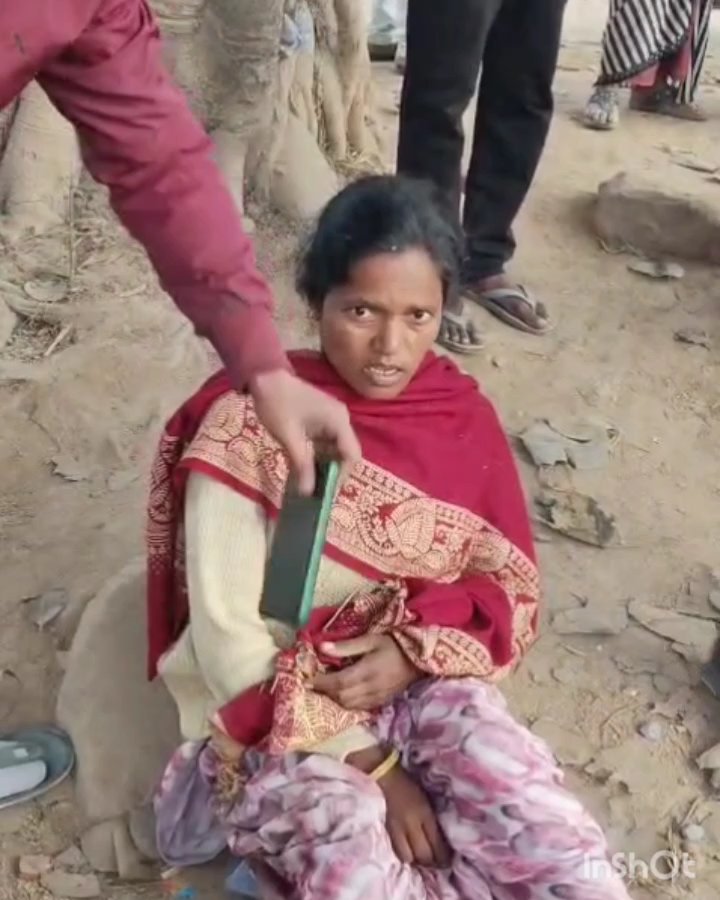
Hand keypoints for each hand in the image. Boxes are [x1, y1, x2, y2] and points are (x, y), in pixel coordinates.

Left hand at [248, 369, 360, 493]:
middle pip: (346, 454)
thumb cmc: (277, 403)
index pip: (352, 455)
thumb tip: (307, 492)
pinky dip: (316, 457)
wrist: (264, 376)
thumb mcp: (289, 436)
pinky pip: (325, 444)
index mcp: (338, 421)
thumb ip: (301, 464)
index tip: (325, 491)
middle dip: (332, 473)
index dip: (342, 476)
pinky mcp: (321, 421)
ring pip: (335, 450)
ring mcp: (331, 420)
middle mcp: (340, 420)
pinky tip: (303, 468)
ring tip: (308, 483)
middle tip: (316, 491)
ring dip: (323, 466)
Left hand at [313, 634, 420, 709]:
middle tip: (315, 684)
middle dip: (326, 692)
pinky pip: (360, 708)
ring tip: (327, 689)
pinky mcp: (383, 702)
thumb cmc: (394, 645)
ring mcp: (378, 698)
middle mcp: (371, 688)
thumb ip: (346, 646)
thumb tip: (321, 647)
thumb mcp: (370, 640)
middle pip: (342, 696)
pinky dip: (348, 703)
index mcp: (367, 671)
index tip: (308, 680)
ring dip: (336, 699)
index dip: (321, 683)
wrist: (420, 658)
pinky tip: (344, 695)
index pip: (338, 682)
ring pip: (350, 705)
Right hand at [381, 764, 449, 866]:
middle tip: (435, 863)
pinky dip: (402, 855)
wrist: (383, 775)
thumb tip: (441, 841)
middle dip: (431, 862)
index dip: (443, 857)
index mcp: (424, 813)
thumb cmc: (407, 784)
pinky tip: (406, 853)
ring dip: (415, 860)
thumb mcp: (426, 800)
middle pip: (423, 854)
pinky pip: (396, 852)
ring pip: (408, 857)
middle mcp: (411, 824)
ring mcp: (395, 829)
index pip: (437, 844)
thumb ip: (432, 820)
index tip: (447, 861)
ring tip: (419, 859)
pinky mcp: (384, 831)